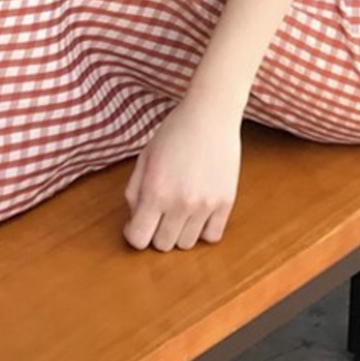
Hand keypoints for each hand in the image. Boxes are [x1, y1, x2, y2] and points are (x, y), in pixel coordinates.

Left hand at [122, 95, 241, 250]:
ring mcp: (205, 205)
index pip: (138, 239)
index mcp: (155, 191)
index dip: (133, 234)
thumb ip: (134, 191)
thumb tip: (136, 219)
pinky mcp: (226, 203)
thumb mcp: (145, 158)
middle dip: (155, 233)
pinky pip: (212, 237)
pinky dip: (203, 230)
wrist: (210, 115)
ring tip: (179, 210)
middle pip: (163, 245)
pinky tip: (198, 212)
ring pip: (187, 244)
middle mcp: (180, 203)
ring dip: (179, 233)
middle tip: (158, 214)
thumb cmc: (174, 132)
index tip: (136, 224)